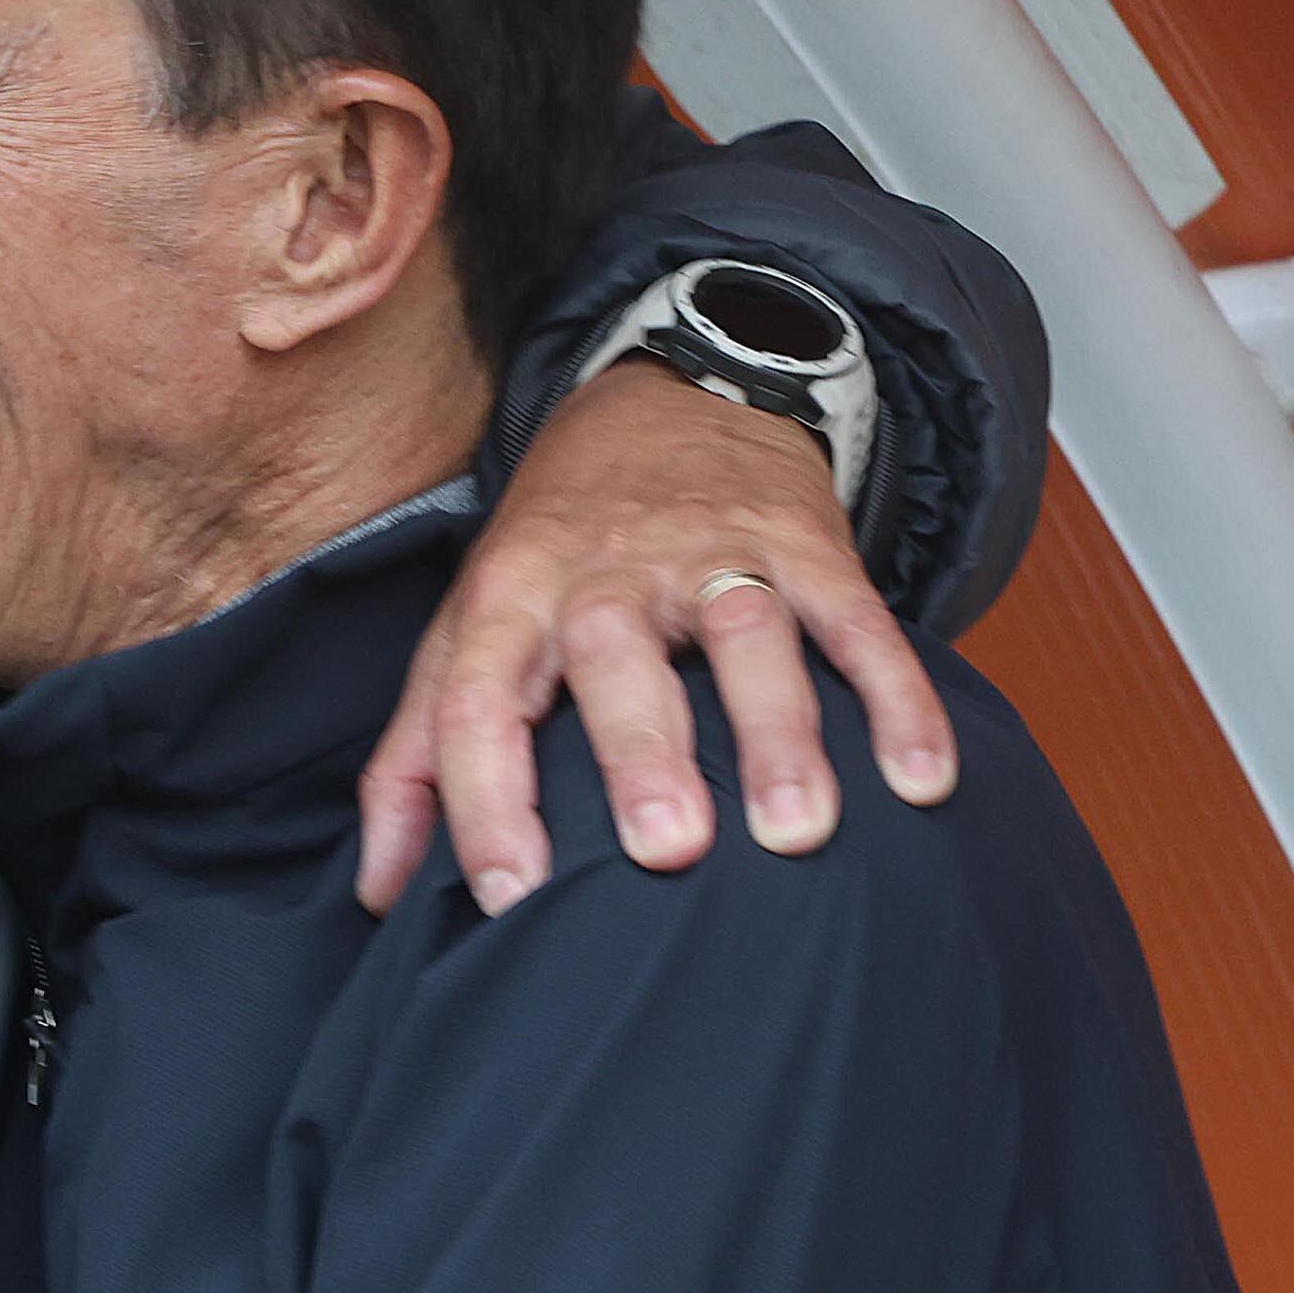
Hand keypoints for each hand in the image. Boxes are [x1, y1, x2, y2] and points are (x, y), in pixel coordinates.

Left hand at [353, 361, 957, 916]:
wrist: (667, 397)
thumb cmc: (554, 551)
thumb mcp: (469, 627)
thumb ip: (418, 758)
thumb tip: (374, 890)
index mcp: (509, 599)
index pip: (478, 698)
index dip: (484, 798)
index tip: (509, 895)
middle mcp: (606, 574)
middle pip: (616, 657)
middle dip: (640, 754)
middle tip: (668, 850)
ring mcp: (713, 553)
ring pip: (745, 635)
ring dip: (776, 732)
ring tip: (798, 830)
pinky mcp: (808, 546)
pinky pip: (857, 620)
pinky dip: (894, 695)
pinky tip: (919, 779)